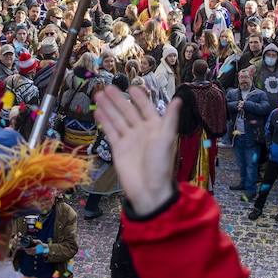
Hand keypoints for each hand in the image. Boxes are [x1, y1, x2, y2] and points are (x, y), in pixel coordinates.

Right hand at [93, 84, 180, 215]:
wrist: (149, 190)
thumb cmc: (161, 165)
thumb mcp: (167, 139)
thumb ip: (170, 119)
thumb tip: (179, 99)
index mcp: (155, 128)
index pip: (146, 108)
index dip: (139, 98)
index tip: (131, 87)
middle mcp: (141, 131)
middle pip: (128, 111)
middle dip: (118, 99)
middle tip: (108, 87)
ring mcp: (129, 140)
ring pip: (117, 119)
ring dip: (108, 107)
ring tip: (99, 94)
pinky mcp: (118, 149)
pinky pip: (110, 131)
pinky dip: (104, 121)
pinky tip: (98, 111)